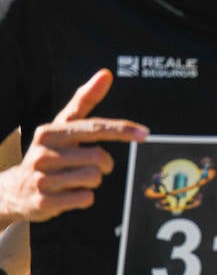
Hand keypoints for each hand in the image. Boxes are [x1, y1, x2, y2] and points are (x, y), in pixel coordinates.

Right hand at [0, 70, 147, 222]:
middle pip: (99, 157)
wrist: (14, 190)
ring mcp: (41, 178)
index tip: (144, 134)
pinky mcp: (43, 201)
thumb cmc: (49, 152)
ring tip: (74, 180)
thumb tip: (106, 73)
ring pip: (94, 178)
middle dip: (103, 164)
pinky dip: (84, 197)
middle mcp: (43, 153)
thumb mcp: (63, 125)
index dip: (122, 131)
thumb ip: (85, 100)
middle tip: (89, 165)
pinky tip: (68, 193)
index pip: (94, 128)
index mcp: (50, 132)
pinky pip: (85, 198)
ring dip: (93, 181)